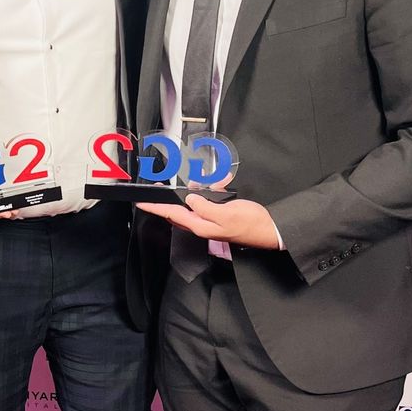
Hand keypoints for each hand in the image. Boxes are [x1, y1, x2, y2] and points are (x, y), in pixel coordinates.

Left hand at [137, 194, 279, 248]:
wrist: (270, 230)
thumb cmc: (251, 225)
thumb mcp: (226, 213)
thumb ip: (205, 206)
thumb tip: (190, 199)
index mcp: (200, 225)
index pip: (170, 214)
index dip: (155, 207)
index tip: (141, 203)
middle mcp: (201, 223)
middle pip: (180, 206)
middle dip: (179, 192)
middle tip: (171, 182)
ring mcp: (210, 219)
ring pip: (196, 199)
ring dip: (205, 187)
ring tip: (218, 180)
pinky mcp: (219, 214)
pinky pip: (211, 198)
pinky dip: (216, 189)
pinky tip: (225, 183)